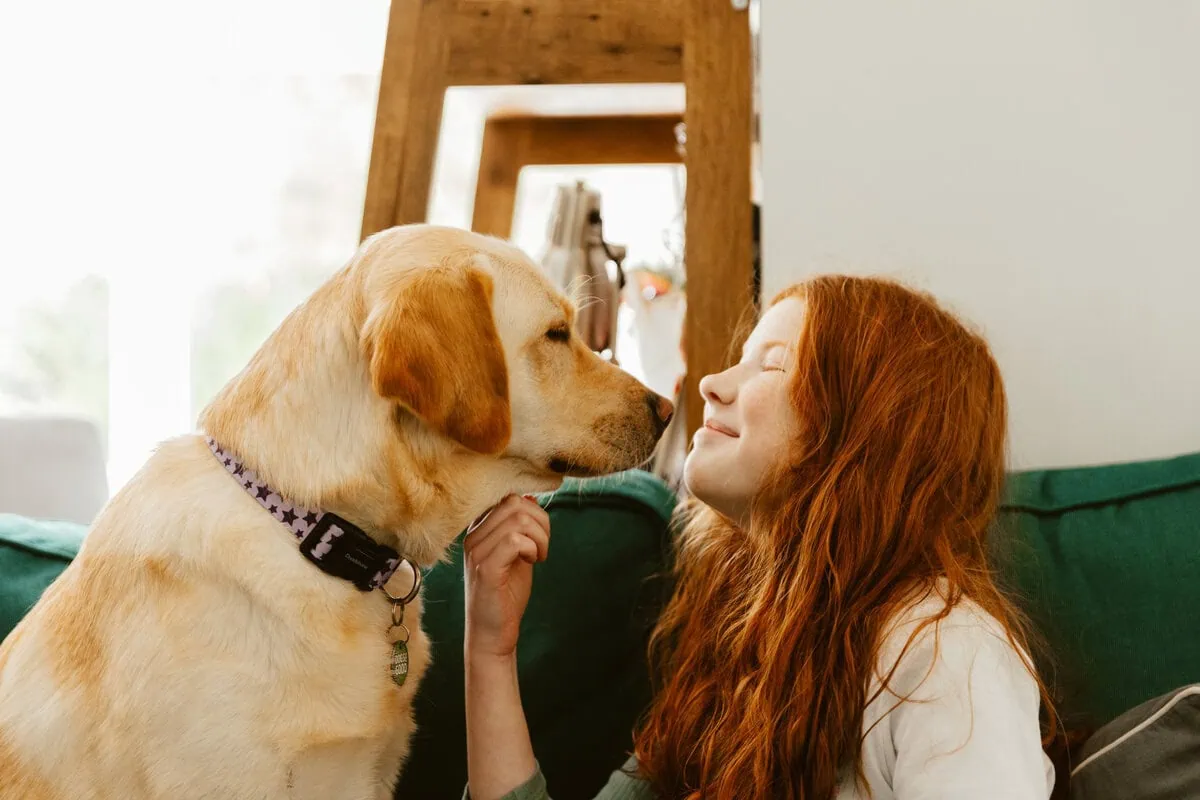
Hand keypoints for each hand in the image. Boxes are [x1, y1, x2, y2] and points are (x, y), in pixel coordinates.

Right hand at [463, 494, 549, 660]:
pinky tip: (533, 562)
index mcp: (478, 529)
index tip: (539, 536)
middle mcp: (472, 536)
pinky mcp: (486, 569)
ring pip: (518, 518)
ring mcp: (476, 552)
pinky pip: (515, 540)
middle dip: (541, 522)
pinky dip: (533, 548)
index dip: (533, 510)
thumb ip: (522, 527)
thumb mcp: (517, 553)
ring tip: (538, 556)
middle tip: (542, 548)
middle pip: (515, 502)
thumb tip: (532, 497)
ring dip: (540, 536)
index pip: (507, 496)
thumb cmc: (506, 594)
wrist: (492, 633)